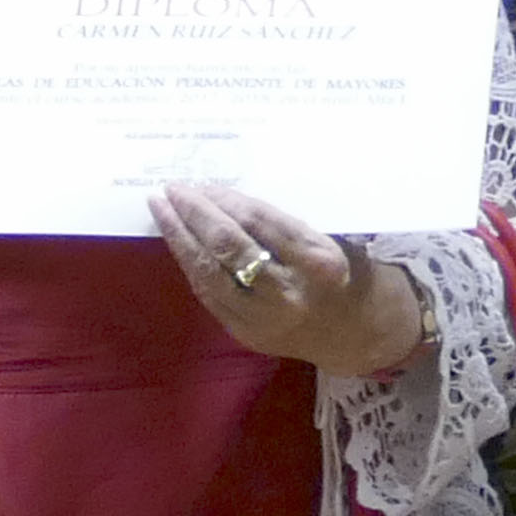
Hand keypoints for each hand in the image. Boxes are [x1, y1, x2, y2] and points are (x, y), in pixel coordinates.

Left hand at [153, 180, 419, 376]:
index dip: (224, 199)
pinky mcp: (246, 334)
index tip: (203, 182)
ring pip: (209, 273)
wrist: (354, 334)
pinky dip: (191, 265)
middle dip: (195, 213)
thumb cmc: (342, 273)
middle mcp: (288, 293)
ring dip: (180, 238)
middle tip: (173, 188)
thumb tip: (221, 198)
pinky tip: (178, 243)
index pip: (258, 221)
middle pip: (229, 246)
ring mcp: (263, 319)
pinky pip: (208, 295)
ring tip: (161, 210)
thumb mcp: (325, 240)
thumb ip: (279, 226)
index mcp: (316, 262)